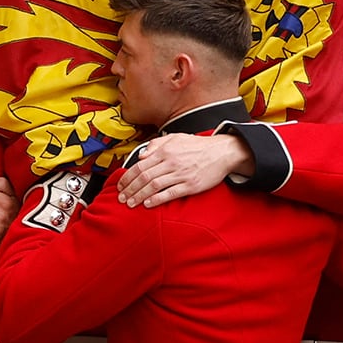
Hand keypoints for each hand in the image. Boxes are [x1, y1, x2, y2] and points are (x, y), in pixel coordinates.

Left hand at [116, 132, 249, 207]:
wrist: (221, 152)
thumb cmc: (198, 146)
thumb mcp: (176, 137)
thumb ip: (156, 144)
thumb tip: (141, 155)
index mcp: (165, 150)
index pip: (140, 166)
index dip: (127, 177)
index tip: (120, 186)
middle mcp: (171, 162)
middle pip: (144, 177)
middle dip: (130, 189)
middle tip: (121, 198)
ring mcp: (181, 174)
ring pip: (154, 186)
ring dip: (139, 196)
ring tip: (130, 203)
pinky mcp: (190, 185)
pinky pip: (170, 193)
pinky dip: (157, 199)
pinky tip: (148, 204)